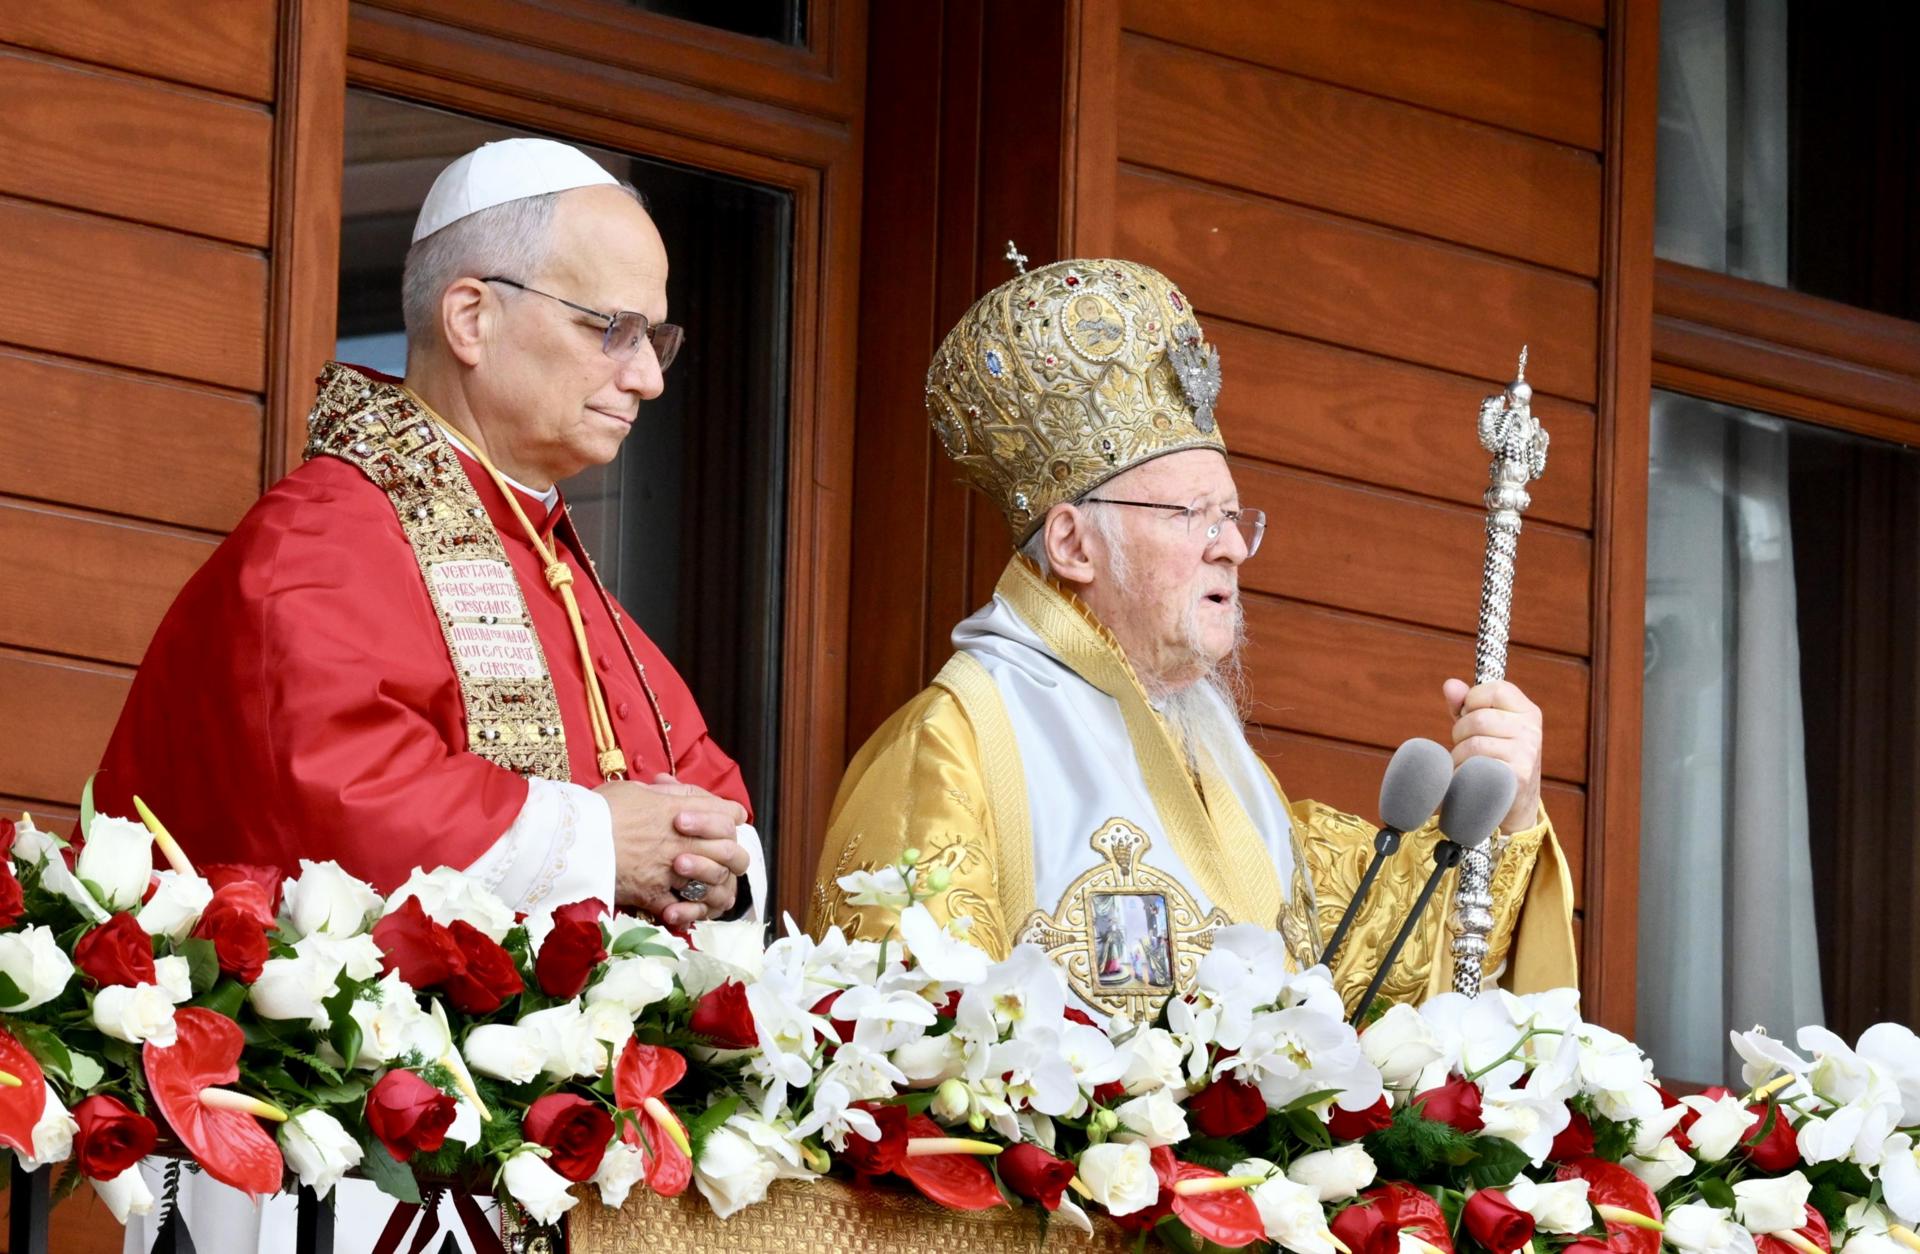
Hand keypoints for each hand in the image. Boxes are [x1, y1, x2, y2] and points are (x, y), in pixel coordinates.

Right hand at [595, 777, 748, 925]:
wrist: (571, 841)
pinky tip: (681, 911)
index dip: (731, 820)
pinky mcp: (654, 895)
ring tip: (704, 885)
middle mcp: (683, 841)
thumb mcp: (635, 790)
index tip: (726, 824)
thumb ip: (665, 793)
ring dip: (713, 885)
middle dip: (732, 857)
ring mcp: (671, 870)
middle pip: (731, 851)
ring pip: (714, 882)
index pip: (729, 815)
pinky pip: (683, 909)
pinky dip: (685, 912)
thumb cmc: (598, 810)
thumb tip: (678, 791)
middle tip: (722, 860)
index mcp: (680, 811)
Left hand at [1442, 678, 1543, 832]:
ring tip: (1467, 762)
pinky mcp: (1516, 778)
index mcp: (1528, 712)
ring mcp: (1526, 755)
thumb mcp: (1484, 726)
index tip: (1469, 713)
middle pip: (1478, 719)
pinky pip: (1475, 768)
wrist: (1516, 804)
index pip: (1495, 689)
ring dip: (1459, 755)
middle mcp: (1531, 731)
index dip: (1473, 700)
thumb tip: (1450, 685)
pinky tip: (1468, 777)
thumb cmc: (1495, 757)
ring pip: (1473, 744)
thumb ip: (1465, 704)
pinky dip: (1463, 773)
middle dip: (1460, 732)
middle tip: (1465, 744)